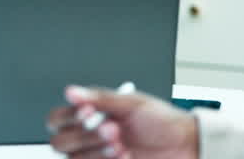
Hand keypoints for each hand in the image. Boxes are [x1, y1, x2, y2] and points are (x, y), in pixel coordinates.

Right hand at [46, 85, 197, 158]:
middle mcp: (89, 138)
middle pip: (60, 143)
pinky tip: (127, 156)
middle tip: (112, 130)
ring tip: (121, 145)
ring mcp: (97, 157)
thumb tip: (70, 92)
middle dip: (84, 137)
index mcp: (90, 115)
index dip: (68, 117)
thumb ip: (100, 98)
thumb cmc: (161, 121)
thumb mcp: (132, 103)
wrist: (186, 145)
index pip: (58, 119)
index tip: (90, 113)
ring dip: (96, 152)